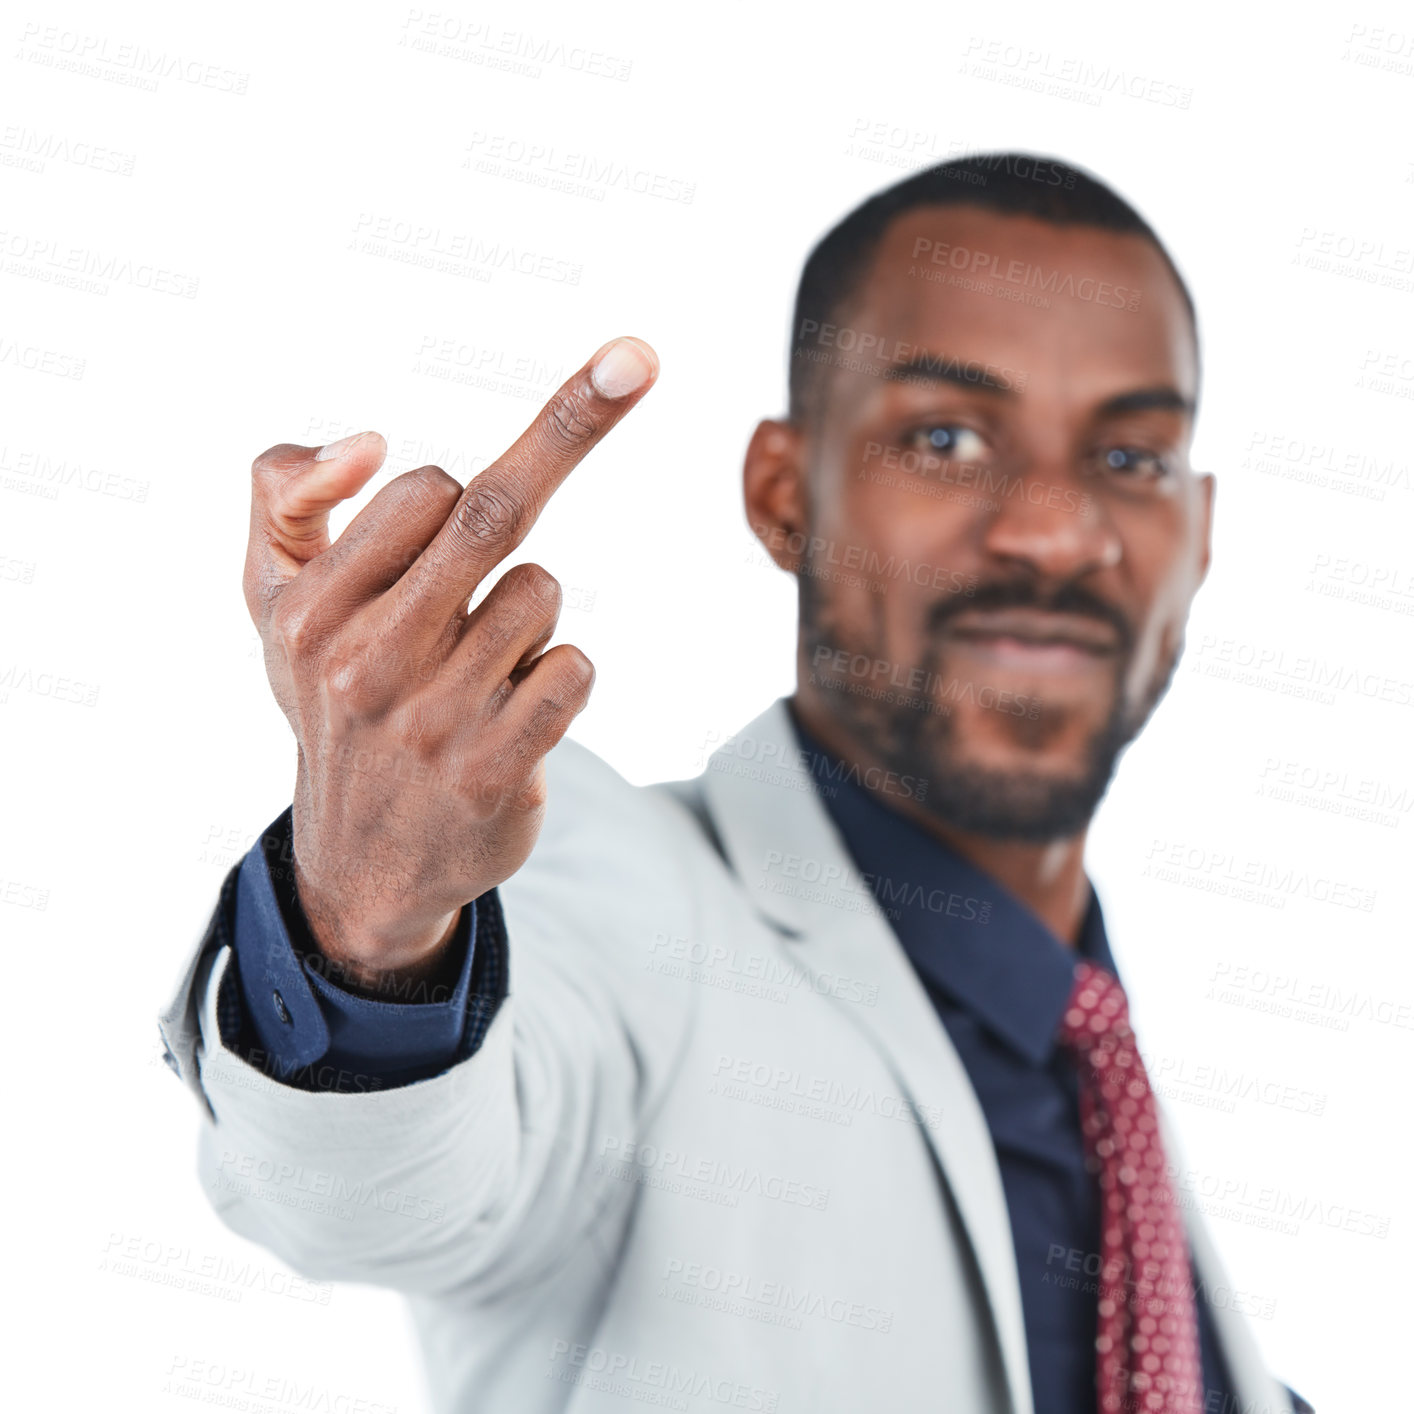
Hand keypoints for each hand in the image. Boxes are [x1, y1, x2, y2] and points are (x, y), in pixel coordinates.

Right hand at [241, 337, 658, 984]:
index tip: (615, 364)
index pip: (424, 492)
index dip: (479, 471)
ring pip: (539, 595)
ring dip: (531, 613)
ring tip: (480, 666)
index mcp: (307, 612)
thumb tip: (366, 441)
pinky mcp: (494, 770)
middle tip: (636, 359)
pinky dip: (560, 676)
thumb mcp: (272, 602)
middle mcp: (363, 664)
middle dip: (573, 431)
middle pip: (491, 517)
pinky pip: (573, 669)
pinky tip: (514, 715)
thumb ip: (282, 497)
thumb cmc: (333, 703)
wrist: (362, 862)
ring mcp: (431, 722)